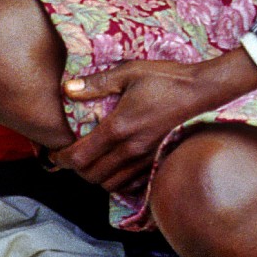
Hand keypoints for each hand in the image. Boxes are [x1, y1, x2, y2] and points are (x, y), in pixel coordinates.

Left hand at [60, 49, 256, 193]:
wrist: (202, 90)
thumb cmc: (165, 78)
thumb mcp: (127, 72)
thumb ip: (96, 84)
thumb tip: (67, 89)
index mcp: (118, 128)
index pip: (80, 157)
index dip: (61, 159)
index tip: (54, 154)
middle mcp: (130, 149)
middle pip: (91, 175)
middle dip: (75, 169)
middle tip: (69, 156)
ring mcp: (146, 158)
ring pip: (110, 184)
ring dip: (95, 176)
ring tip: (90, 161)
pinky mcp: (157, 160)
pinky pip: (131, 183)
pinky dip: (117, 180)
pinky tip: (113, 165)